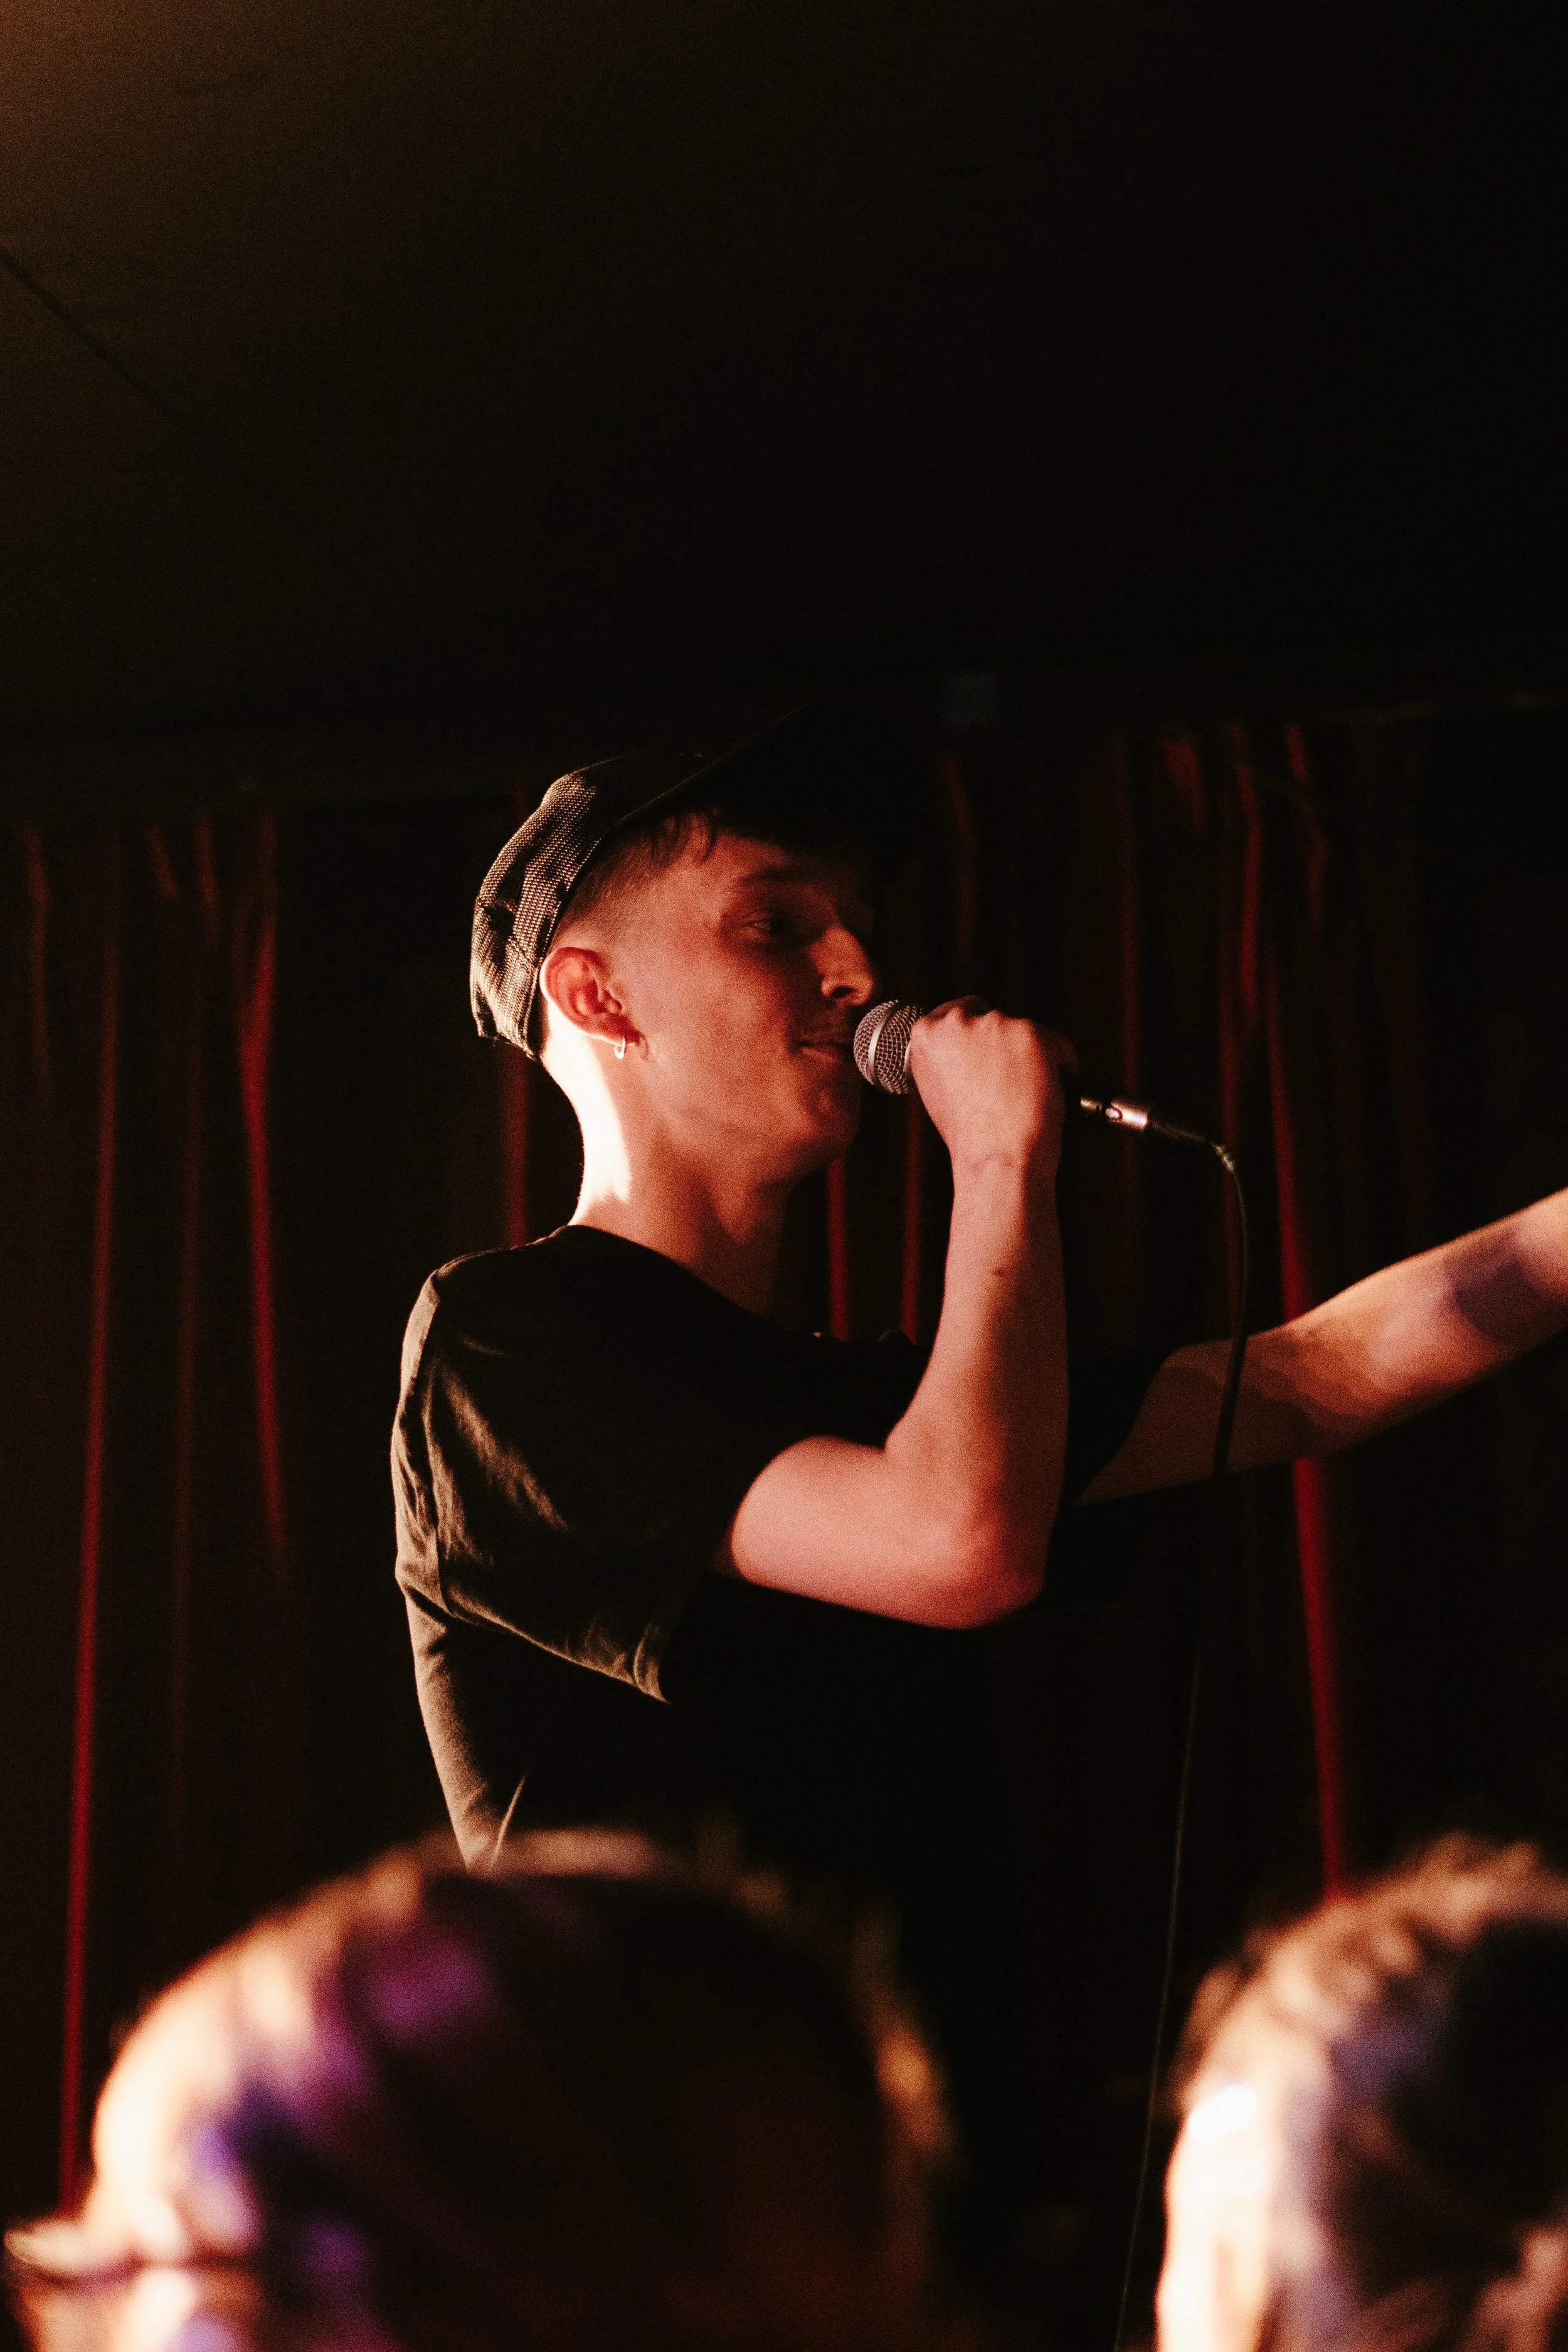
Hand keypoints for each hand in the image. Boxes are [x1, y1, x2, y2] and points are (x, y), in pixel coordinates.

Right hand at [906, 998, 1075, 1180]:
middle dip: (1004, 1044)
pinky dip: (1060, 1064)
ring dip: (1031, 1056)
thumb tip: (977, 1053)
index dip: (975, 1032)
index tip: (987, 1046)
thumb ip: (952, 1062)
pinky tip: (1051, 1090)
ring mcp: (994, 1024)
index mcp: (927, 1035)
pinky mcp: (1029, 1031)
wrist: (996, 1156)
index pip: (955, 1013)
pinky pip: (1055, 1042)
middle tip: (1011, 1082)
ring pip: (1023, 1032)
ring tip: (1027, 1095)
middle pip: (992, 1019)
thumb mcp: (940, 1091)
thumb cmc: (970, 1137)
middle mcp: (956, 1022)